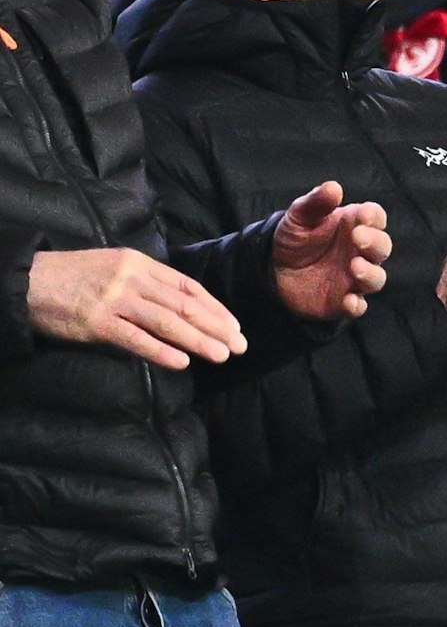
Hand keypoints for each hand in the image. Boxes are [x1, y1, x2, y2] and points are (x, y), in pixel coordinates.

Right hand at [27, 248, 245, 369]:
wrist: (26, 281)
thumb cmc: (73, 277)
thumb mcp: (115, 267)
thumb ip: (146, 283)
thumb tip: (180, 305)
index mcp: (141, 263)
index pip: (188, 287)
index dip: (215, 308)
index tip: (234, 325)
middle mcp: (133, 278)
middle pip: (185, 304)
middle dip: (217, 327)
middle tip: (240, 345)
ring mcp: (115, 299)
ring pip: (167, 321)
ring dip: (199, 340)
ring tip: (221, 355)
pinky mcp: (97, 322)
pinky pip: (136, 339)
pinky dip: (161, 351)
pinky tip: (182, 363)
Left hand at [273, 181, 391, 320]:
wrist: (273, 271)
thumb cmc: (295, 239)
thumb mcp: (299, 216)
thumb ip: (316, 202)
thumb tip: (333, 187)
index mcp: (354, 226)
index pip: (376, 218)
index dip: (373, 217)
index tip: (362, 216)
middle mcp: (360, 252)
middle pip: (382, 247)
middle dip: (375, 242)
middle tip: (358, 238)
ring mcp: (354, 278)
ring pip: (376, 278)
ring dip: (370, 273)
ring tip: (354, 266)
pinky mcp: (343, 301)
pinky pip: (358, 306)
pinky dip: (356, 305)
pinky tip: (349, 301)